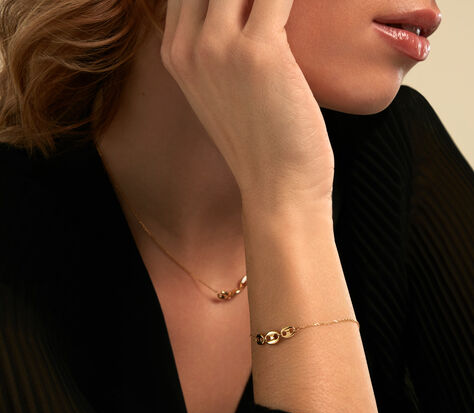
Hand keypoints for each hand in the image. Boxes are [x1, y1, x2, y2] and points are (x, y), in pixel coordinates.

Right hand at [160, 0, 334, 207]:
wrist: (278, 188)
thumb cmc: (263, 143)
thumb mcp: (225, 92)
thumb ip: (223, 47)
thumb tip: (251, 9)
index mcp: (178, 54)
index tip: (254, 4)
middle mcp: (189, 47)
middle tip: (275, 6)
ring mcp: (218, 48)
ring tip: (286, 9)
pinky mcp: (259, 53)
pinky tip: (318, 5)